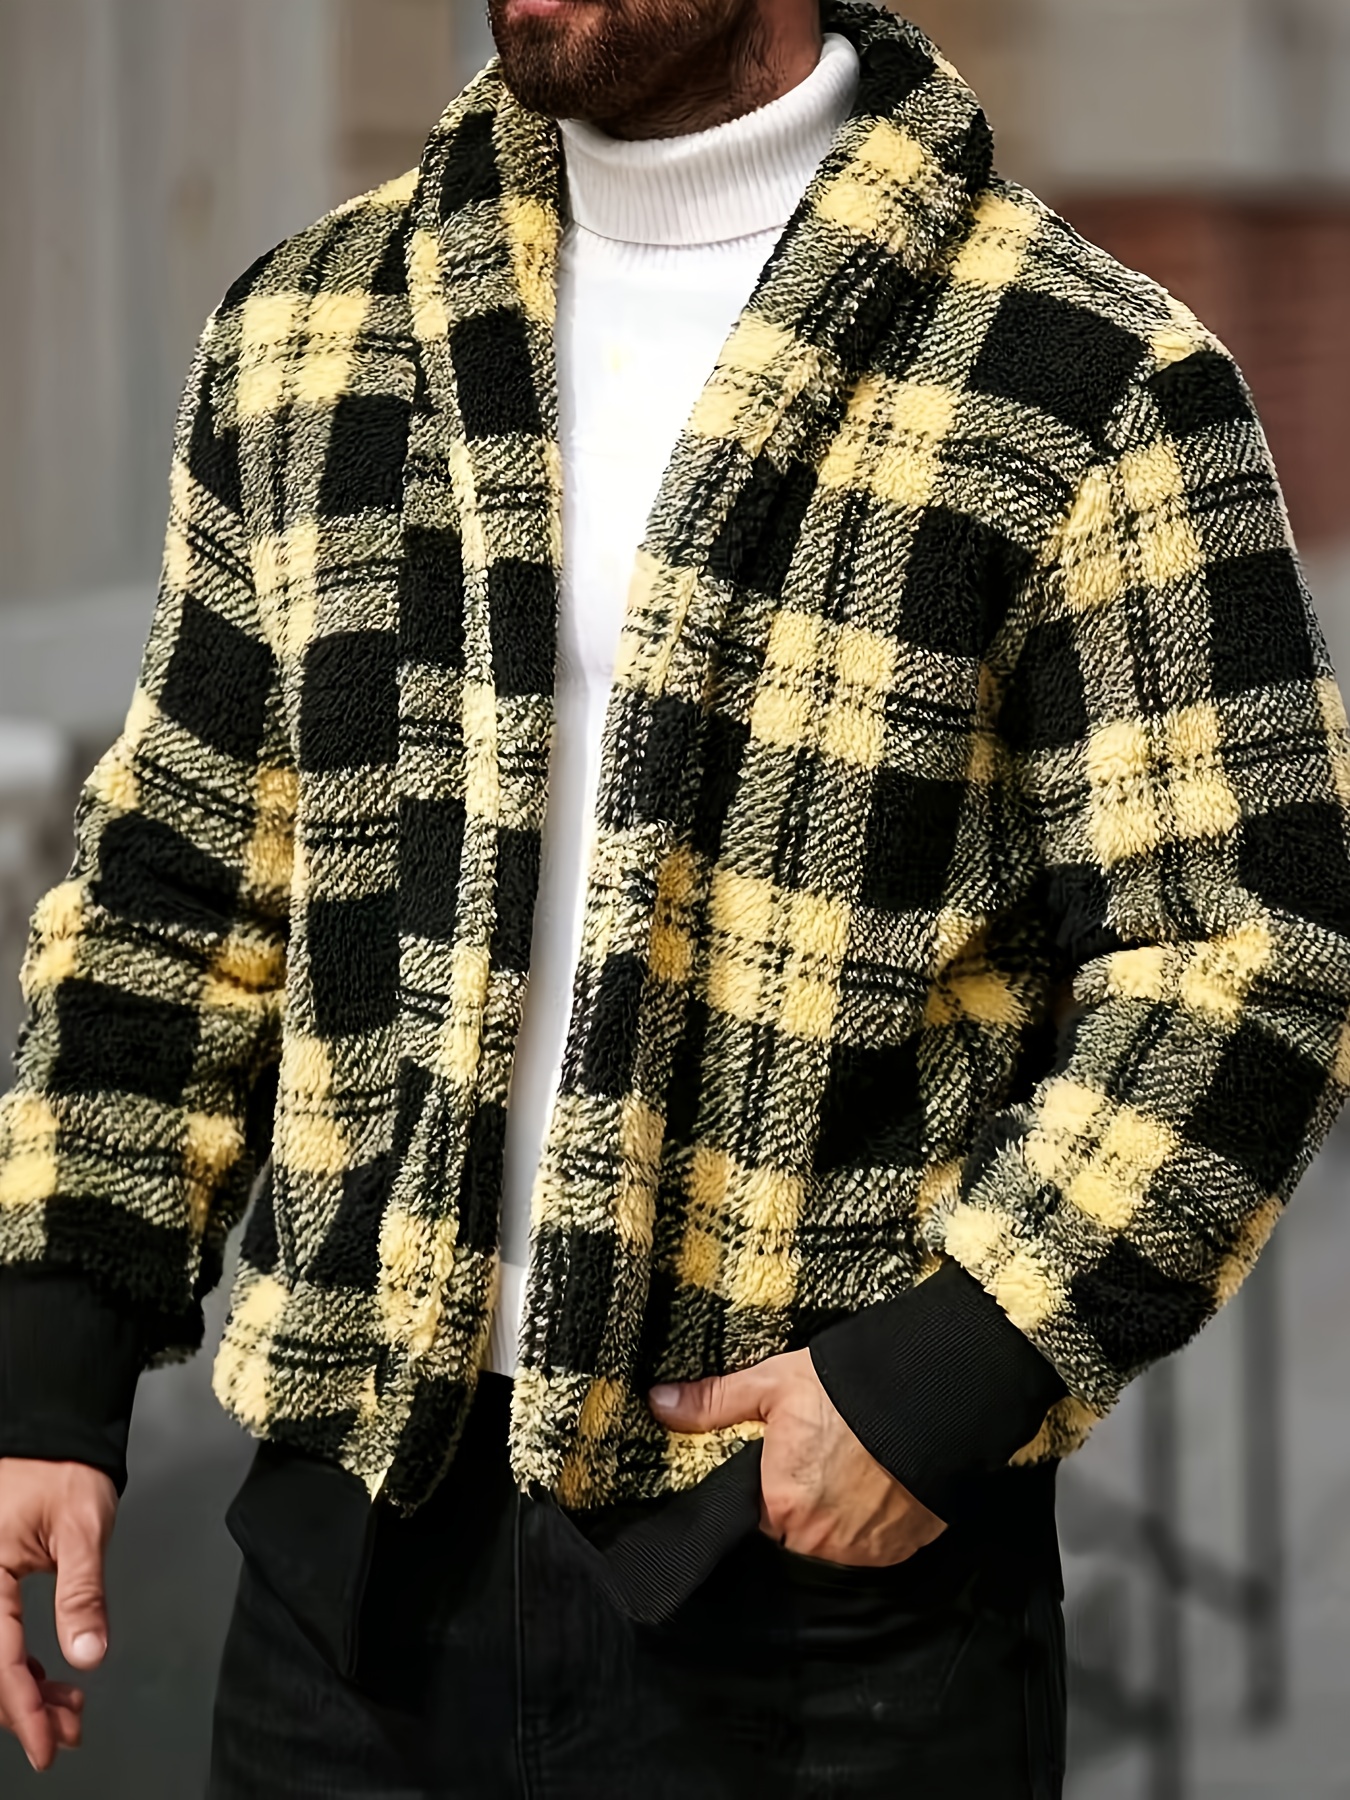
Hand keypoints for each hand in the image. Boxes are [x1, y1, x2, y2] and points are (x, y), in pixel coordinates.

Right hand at [0, 1459, 116, 1771]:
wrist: (53, 1439)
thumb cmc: (65, 1473)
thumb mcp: (82, 1528)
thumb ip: (82, 1592)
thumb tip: (88, 1653)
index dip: (22, 1708)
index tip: (48, 1744)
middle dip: (26, 1708)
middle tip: (70, 1729)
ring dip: (23, 1692)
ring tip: (70, 1710)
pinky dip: (19, 1668)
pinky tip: (51, 1680)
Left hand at [649, 1348, 946, 1566]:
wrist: (930, 1398)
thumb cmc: (845, 1391)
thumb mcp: (772, 1383)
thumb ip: (714, 1401)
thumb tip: (658, 1403)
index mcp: (779, 1505)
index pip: (756, 1513)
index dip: (765, 1488)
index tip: (779, 1466)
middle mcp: (817, 1541)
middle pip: (795, 1532)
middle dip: (801, 1505)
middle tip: (820, 1461)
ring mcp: (862, 1551)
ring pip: (834, 1543)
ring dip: (837, 1519)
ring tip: (852, 1473)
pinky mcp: (900, 1551)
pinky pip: (873, 1547)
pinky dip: (872, 1525)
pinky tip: (878, 1488)